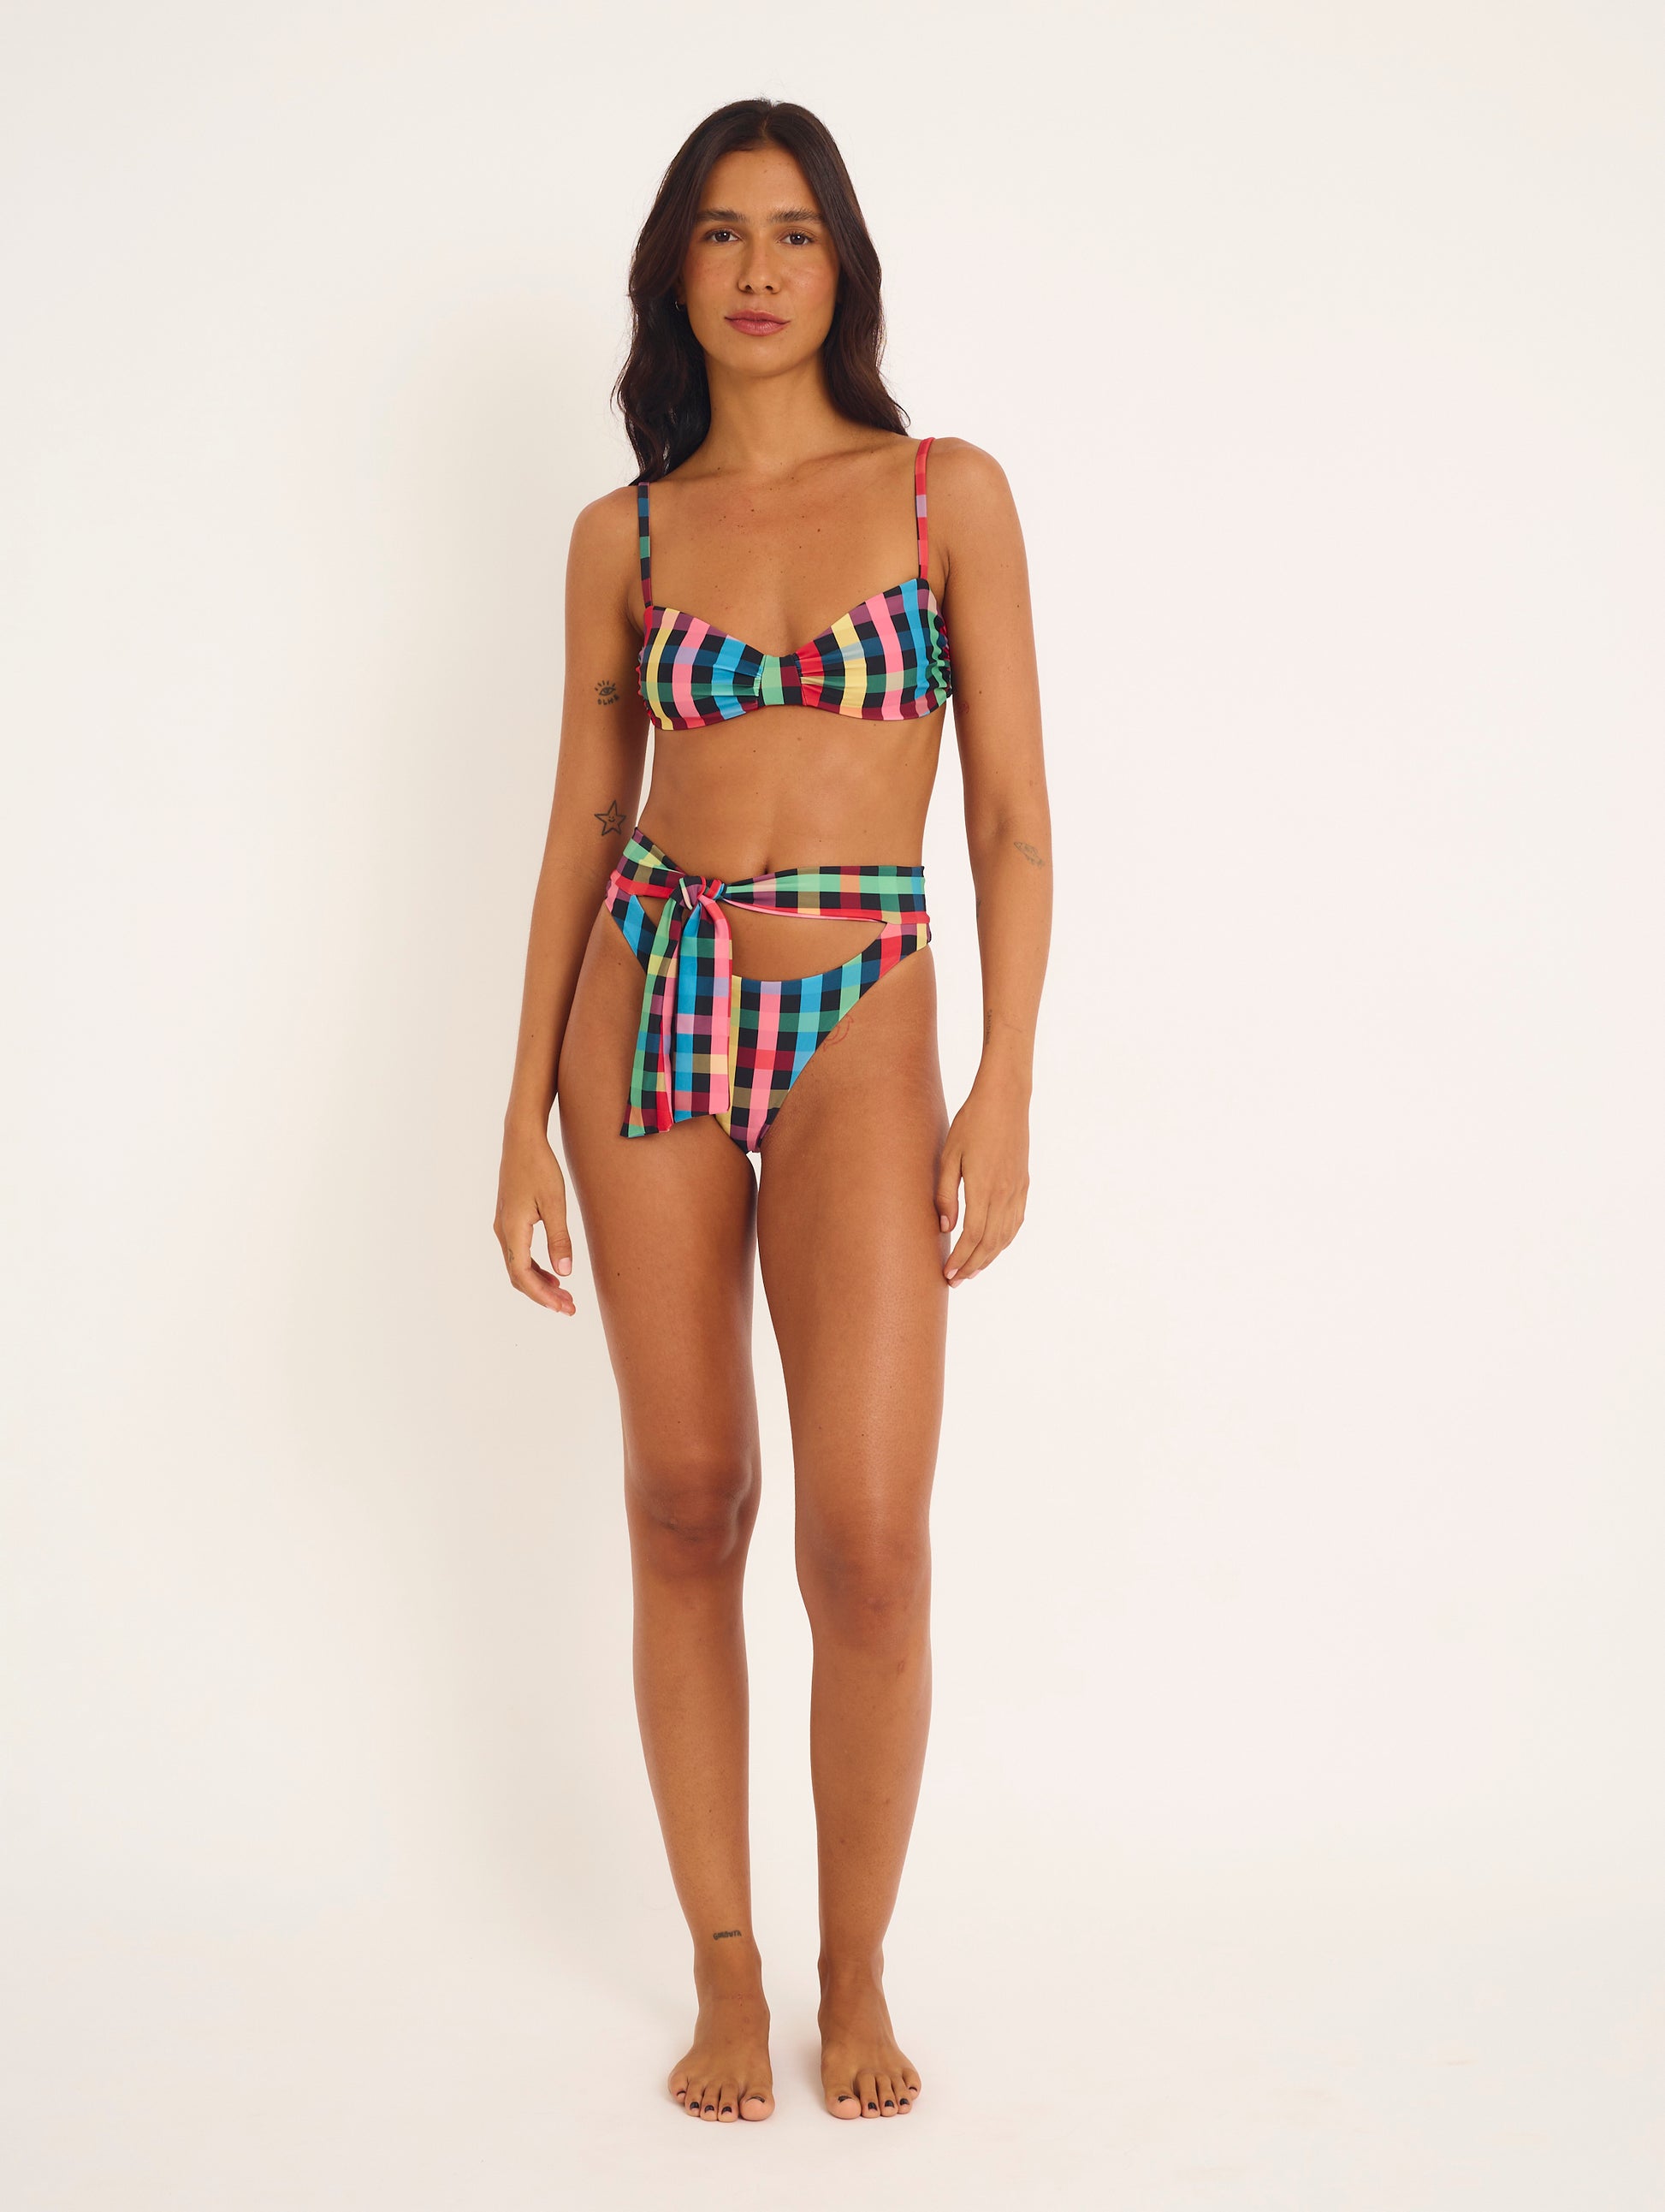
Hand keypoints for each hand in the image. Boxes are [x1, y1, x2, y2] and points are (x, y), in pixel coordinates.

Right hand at [494, 1127, 576, 1314]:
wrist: (521, 1139)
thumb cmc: (539, 1167)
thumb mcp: (555, 1203)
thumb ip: (560, 1239)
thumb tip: (565, 1273)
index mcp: (512, 1230)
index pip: (523, 1275)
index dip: (542, 1296)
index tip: (563, 1307)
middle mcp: (503, 1232)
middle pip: (518, 1276)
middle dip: (543, 1295)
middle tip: (569, 1308)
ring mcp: (504, 1226)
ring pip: (518, 1266)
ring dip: (539, 1283)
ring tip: (564, 1295)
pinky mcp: (509, 1219)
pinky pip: (519, 1253)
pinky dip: (535, 1268)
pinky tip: (553, 1272)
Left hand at [933, 1074, 1029, 1284]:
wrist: (1006, 1098)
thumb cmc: (971, 1122)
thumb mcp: (949, 1155)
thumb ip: (945, 1193)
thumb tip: (945, 1227)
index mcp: (984, 1188)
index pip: (972, 1236)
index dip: (960, 1259)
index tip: (947, 1273)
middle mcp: (1004, 1194)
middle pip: (989, 1243)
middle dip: (972, 1266)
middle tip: (956, 1281)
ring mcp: (1017, 1189)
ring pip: (1005, 1236)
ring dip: (989, 1257)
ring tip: (972, 1270)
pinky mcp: (1023, 1183)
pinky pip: (1016, 1221)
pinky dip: (1004, 1240)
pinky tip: (994, 1246)